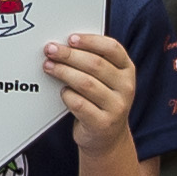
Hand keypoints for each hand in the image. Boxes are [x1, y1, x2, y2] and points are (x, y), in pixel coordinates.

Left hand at [43, 28, 138, 149]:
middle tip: (51, 50)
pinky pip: (79, 104)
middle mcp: (126, 88)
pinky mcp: (103, 124)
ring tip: (49, 66)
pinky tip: (62, 92)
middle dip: (69, 55)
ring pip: (86, 83)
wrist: (107, 137)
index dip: (90, 41)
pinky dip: (67, 95)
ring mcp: (117, 107)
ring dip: (63, 72)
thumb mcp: (106, 79)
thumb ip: (93, 62)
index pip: (112, 48)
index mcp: (127, 70)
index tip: (71, 38)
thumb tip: (64, 44)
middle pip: (95, 64)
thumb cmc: (101, 100)